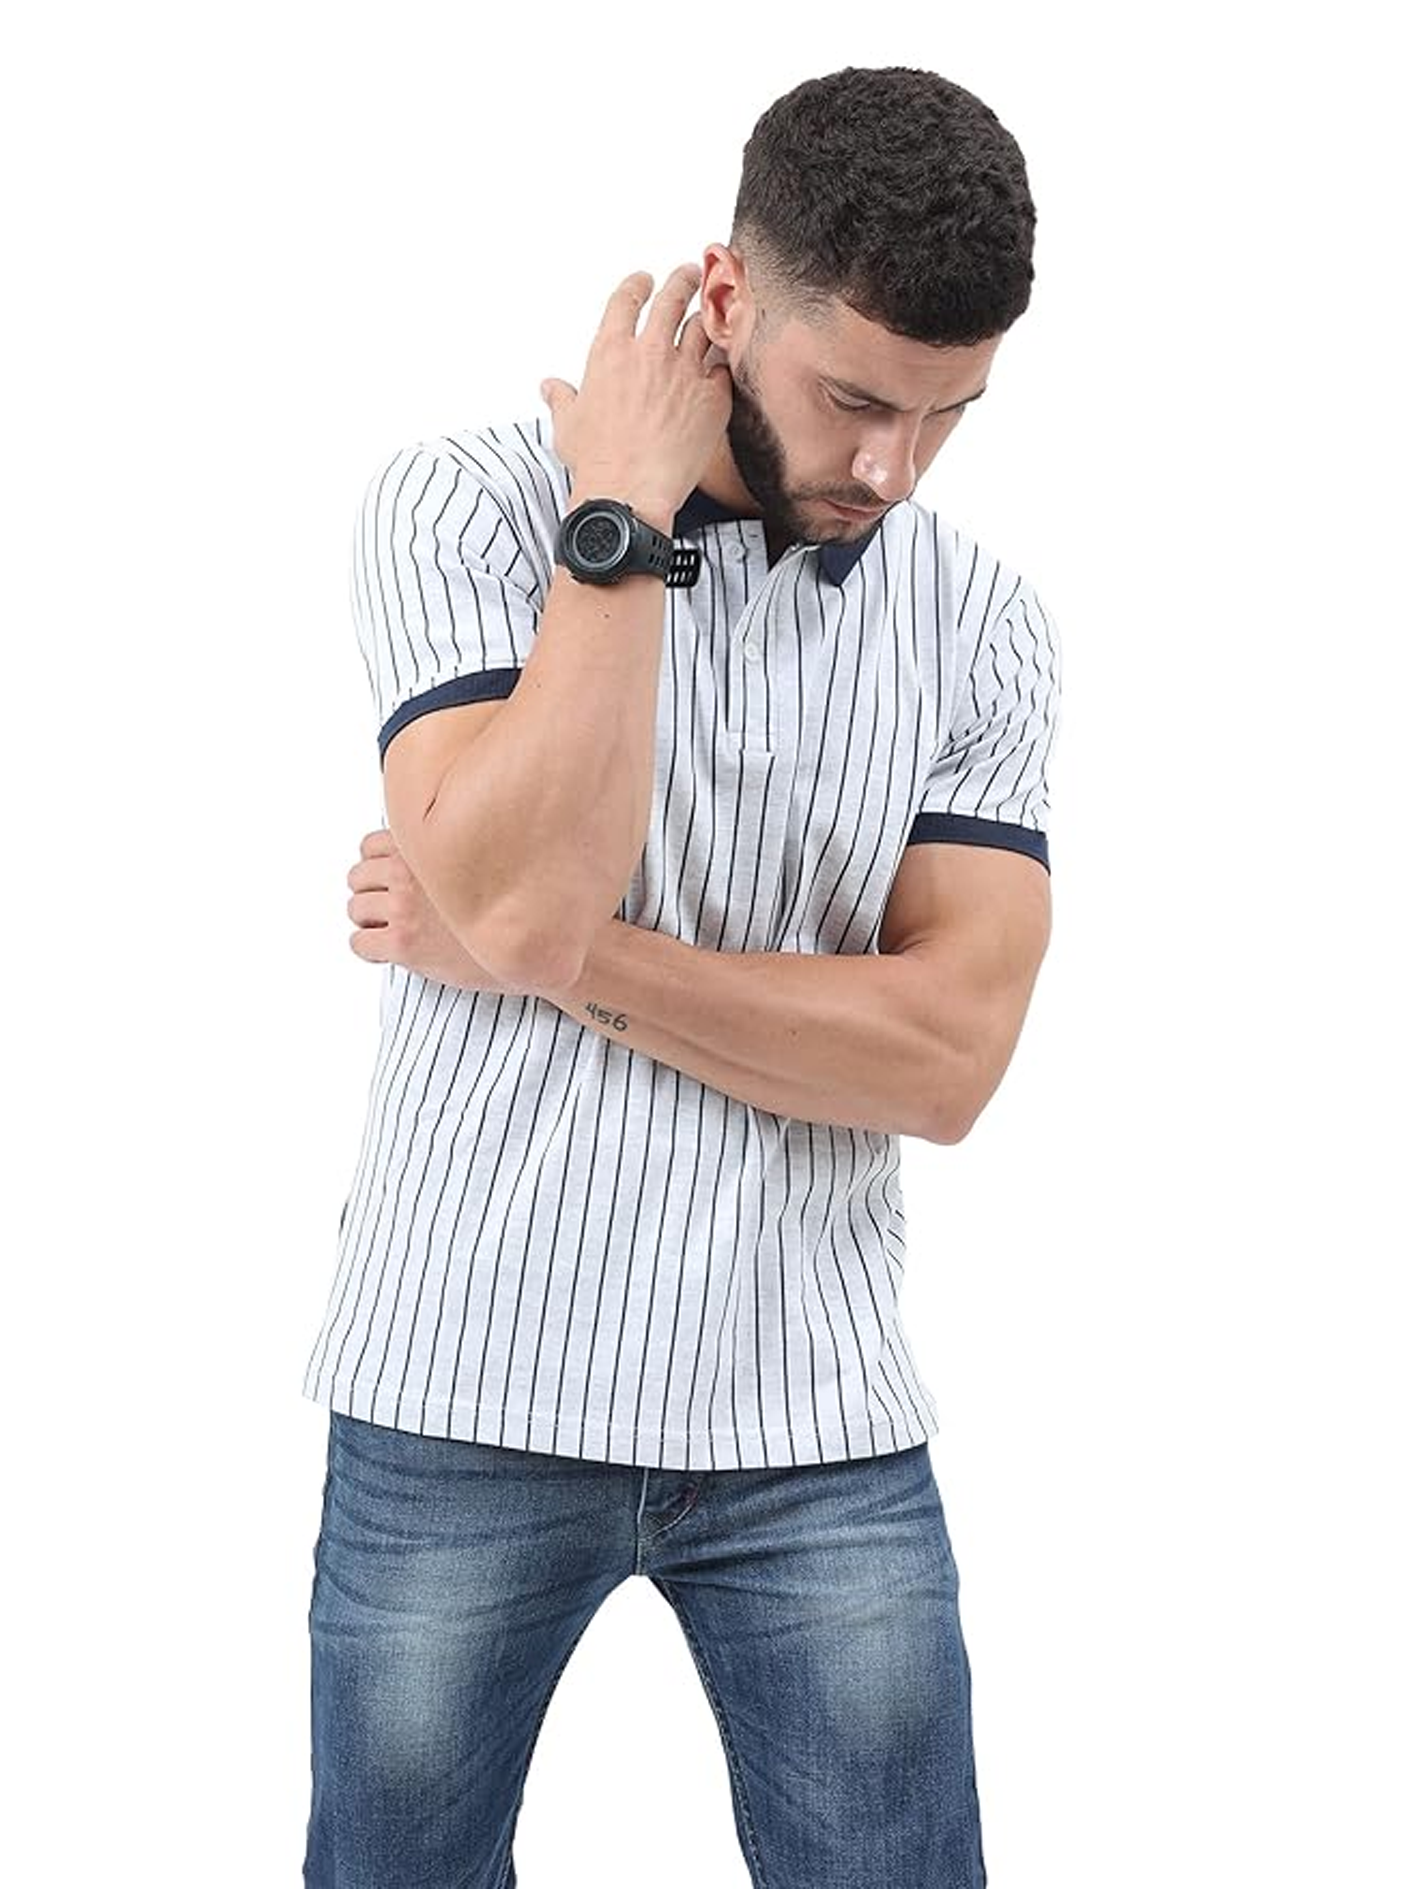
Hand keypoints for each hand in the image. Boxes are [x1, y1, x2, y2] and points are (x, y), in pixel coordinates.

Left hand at [345, 829, 531, 995]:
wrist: (532, 947)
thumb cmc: (514, 906)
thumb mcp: (482, 859)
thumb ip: (448, 848)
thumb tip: (429, 841)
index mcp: (426, 847)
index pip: (369, 846)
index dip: (378, 865)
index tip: (393, 882)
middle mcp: (410, 873)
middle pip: (357, 877)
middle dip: (371, 894)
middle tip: (392, 910)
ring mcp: (404, 909)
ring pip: (355, 910)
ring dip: (370, 922)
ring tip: (395, 932)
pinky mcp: (403, 945)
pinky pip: (359, 944)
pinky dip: (370, 949)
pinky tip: (392, 953)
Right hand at [541, 263, 731, 526]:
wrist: (630, 493)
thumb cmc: (596, 463)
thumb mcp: (568, 426)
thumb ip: (562, 399)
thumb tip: (550, 388)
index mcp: (610, 352)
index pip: (626, 300)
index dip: (637, 285)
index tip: (644, 280)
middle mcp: (649, 353)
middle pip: (672, 298)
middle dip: (684, 280)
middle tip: (691, 274)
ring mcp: (685, 372)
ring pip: (703, 326)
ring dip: (709, 314)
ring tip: (715, 309)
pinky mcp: (713, 398)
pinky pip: (724, 368)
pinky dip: (723, 362)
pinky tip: (726, 361)